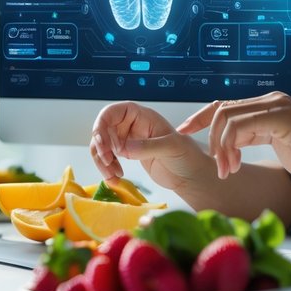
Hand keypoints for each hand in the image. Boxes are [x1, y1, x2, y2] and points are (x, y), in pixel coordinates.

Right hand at [89, 101, 213, 194]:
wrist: (190, 176)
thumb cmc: (187, 156)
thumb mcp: (171, 148)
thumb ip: (148, 146)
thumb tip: (123, 148)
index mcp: (142, 116)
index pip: (114, 111)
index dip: (103, 124)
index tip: (102, 142)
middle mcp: (132, 125)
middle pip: (103, 129)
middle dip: (100, 147)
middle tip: (108, 162)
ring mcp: (128, 139)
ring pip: (102, 145)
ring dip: (102, 161)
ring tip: (112, 175)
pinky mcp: (128, 154)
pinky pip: (108, 158)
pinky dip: (107, 169)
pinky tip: (115, 178)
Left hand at [177, 91, 290, 190]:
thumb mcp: (278, 146)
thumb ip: (255, 137)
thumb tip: (228, 144)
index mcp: (269, 106)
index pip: (225, 105)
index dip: (200, 118)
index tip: (182, 133)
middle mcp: (272, 100)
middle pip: (221, 109)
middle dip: (210, 139)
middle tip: (219, 168)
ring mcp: (278, 106)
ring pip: (228, 116)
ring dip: (220, 147)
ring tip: (228, 171)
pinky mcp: (284, 118)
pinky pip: (242, 125)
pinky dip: (230, 146)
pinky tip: (236, 166)